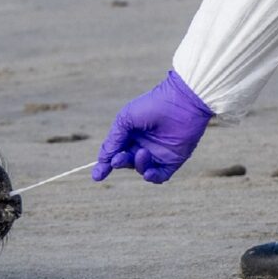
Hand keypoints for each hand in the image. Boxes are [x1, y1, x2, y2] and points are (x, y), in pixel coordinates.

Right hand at [92, 71, 212, 183]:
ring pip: (141, 169)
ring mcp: (158, 154)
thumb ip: (114, 140)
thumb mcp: (125, 120)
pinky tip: (148, 172)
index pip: (115, 152)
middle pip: (126, 162)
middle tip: (118, 159)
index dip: (104, 164)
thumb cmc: (152, 106)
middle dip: (120, 162)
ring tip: (142, 152)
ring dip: (138, 165)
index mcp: (130, 135)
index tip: (96, 175)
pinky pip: (159, 176)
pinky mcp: (173, 160)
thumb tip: (103, 160)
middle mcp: (143, 145)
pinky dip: (152, 177)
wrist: (181, 102)